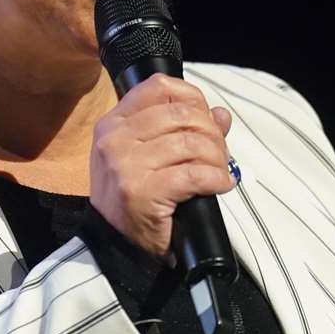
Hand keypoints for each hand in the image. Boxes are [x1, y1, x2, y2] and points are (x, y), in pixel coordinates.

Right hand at [89, 74, 234, 259]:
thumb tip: (221, 115)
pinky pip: (195, 174)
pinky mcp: (142, 192)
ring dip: (217, 158)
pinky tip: (220, 185)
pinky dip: (217, 178)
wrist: (116, 246)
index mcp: (113, 124)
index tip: (204, 119)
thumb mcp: (148, 157)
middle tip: (219, 154)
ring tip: (219, 172)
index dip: (192, 98)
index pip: (158, 87)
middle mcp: (115, 140)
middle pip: (181, 114)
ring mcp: (126, 166)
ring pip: (192, 143)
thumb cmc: (133, 201)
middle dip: (211, 133)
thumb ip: (183, 130)